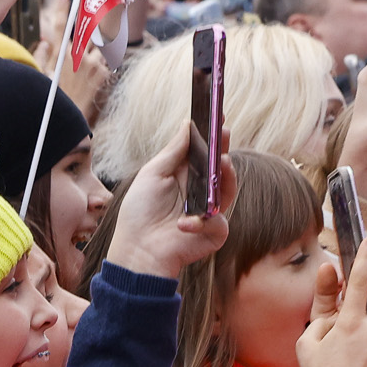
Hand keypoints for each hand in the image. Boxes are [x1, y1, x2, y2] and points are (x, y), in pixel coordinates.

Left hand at [102, 128, 236, 278]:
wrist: (137, 250)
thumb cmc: (140, 212)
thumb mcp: (153, 174)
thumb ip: (173, 151)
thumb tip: (188, 124)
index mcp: (186, 175)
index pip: (204, 152)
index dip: (212, 135)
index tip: (217, 115)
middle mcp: (201, 191)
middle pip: (219, 167)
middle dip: (222, 149)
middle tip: (224, 132)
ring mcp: (210, 211)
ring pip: (228, 190)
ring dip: (227, 176)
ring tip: (223, 161)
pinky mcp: (214, 233)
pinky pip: (217, 221)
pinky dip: (199, 222)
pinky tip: (182, 223)